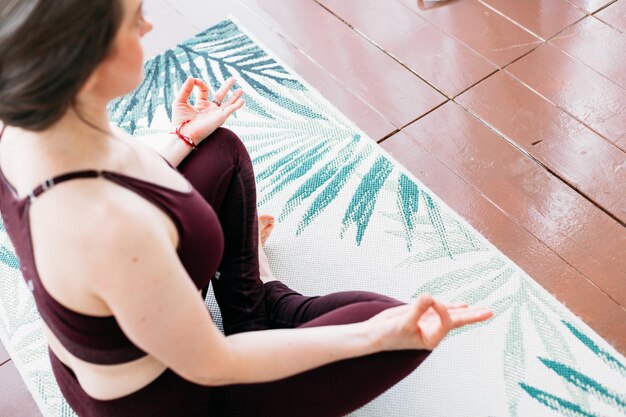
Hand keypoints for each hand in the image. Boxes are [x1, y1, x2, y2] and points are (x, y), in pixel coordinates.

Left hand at [171, 77, 244, 143]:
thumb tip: (191, 77)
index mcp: (201, 105)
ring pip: (228, 103)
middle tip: (234, 79)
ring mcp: (216, 114)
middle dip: (227, 87)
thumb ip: (186, 89)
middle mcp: (210, 109)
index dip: (199, 83)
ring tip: (242, 90)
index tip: (193, 81)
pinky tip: (242, 101)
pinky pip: (230, 110)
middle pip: (220, 96)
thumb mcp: (180, 101)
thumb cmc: (179, 121)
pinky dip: (237, 105)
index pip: (204, 90)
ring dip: (235, 96)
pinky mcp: (220, 118)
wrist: (184, 134)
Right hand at [367, 295, 492, 350]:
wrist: (374, 334)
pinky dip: (450, 305)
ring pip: (450, 314)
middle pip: (457, 322)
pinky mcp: (421, 314)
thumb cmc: (388, 334)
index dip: (442, 308)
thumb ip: (417, 309)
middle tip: (490, 312)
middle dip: (473, 316)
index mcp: (431, 339)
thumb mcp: (403, 322)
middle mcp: (433, 331)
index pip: (447, 321)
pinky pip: (439, 309)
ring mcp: (428, 322)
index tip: (429, 300)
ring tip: (481, 309)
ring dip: (465, 311)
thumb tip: (430, 297)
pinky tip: (462, 304)